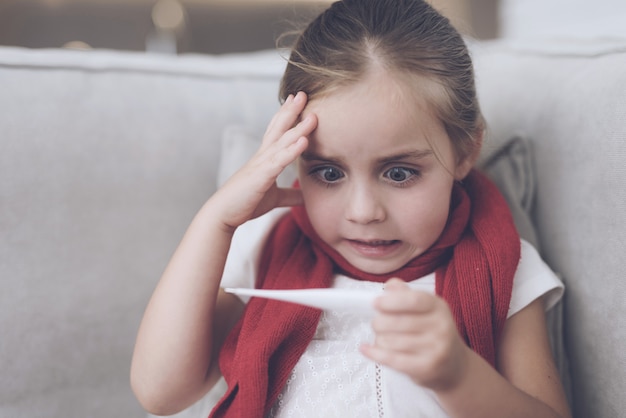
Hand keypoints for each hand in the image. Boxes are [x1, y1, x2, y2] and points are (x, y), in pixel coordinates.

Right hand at [211, 92, 316, 229]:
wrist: (222, 215)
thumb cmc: (245, 203)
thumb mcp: (274, 198)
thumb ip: (289, 195)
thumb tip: (304, 196)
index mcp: (264, 159)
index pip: (276, 132)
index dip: (286, 116)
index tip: (296, 101)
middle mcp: (261, 157)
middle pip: (278, 128)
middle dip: (291, 111)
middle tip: (303, 93)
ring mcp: (260, 165)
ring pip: (282, 142)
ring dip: (298, 128)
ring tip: (313, 115)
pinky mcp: (261, 177)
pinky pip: (279, 161)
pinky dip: (292, 150)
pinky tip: (303, 141)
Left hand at [360, 278, 469, 391]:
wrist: (453, 365)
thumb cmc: (432, 331)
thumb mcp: (426, 309)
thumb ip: (406, 294)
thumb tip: (389, 285)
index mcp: (439, 307)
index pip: (414, 300)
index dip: (391, 301)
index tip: (375, 303)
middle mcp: (441, 327)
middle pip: (399, 322)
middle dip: (379, 322)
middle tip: (376, 323)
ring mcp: (436, 349)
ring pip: (393, 341)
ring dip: (379, 338)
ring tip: (380, 336)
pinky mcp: (426, 368)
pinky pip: (393, 359)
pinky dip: (374, 353)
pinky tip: (366, 348)